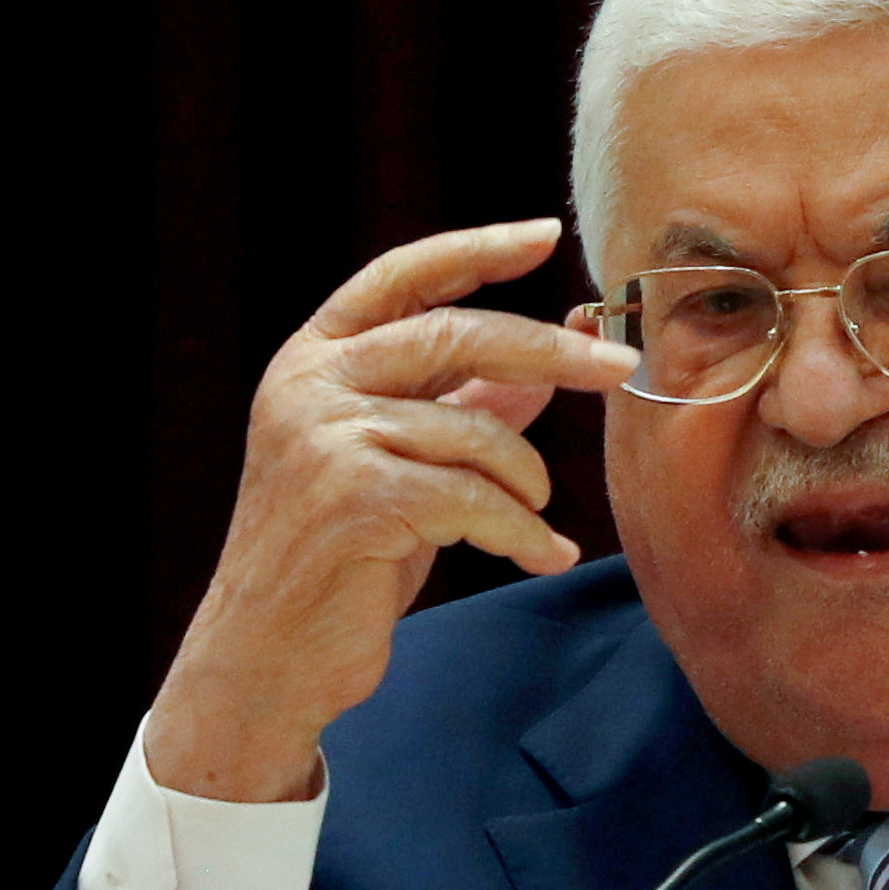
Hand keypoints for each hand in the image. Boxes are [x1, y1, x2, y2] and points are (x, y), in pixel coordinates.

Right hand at [144, 219, 639, 801]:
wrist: (267, 656)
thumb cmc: (342, 557)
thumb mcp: (402, 466)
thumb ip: (461, 407)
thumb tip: (547, 364)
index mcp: (313, 358)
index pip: (403, 277)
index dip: (476, 249)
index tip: (545, 233)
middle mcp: (308, 384)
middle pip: (456, 335)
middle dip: (550, 349)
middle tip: (621, 365)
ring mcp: (322, 437)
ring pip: (475, 430)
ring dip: (527, 480)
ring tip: (536, 520)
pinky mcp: (348, 498)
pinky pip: (474, 498)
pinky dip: (523, 531)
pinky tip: (542, 555)